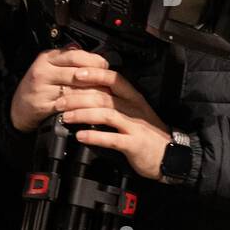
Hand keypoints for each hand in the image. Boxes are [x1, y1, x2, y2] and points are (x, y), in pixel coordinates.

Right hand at [10, 46, 111, 132]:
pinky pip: (69, 107)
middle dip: (98, 80)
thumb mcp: (48, 65)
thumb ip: (67, 57)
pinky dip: (83, 108)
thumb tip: (88, 50)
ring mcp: (43, 90)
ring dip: (94, 96)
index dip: (94, 61)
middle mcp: (44, 72)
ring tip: (106, 97)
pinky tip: (92, 109)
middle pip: (78, 74)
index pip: (75, 55)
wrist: (17, 108)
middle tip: (110, 85)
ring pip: (76, 91)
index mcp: (47, 58)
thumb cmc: (37, 86)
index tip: (105, 66)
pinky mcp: (44, 106)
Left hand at [57, 72, 173, 180]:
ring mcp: (134, 126)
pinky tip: (81, 136)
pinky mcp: (133, 144)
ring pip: (105, 114)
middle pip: (103, 96)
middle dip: (78, 98)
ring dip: (82, 114)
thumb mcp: (134, 111)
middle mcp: (133, 108)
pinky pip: (111, 138)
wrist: (169, 156)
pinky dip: (94, 136)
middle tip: (59, 101)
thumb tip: (88, 92)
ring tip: (65, 117)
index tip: (76, 74)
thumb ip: (115, 101)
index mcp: (133, 97)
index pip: (114, 78)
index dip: (94, 74)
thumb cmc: (147, 133)